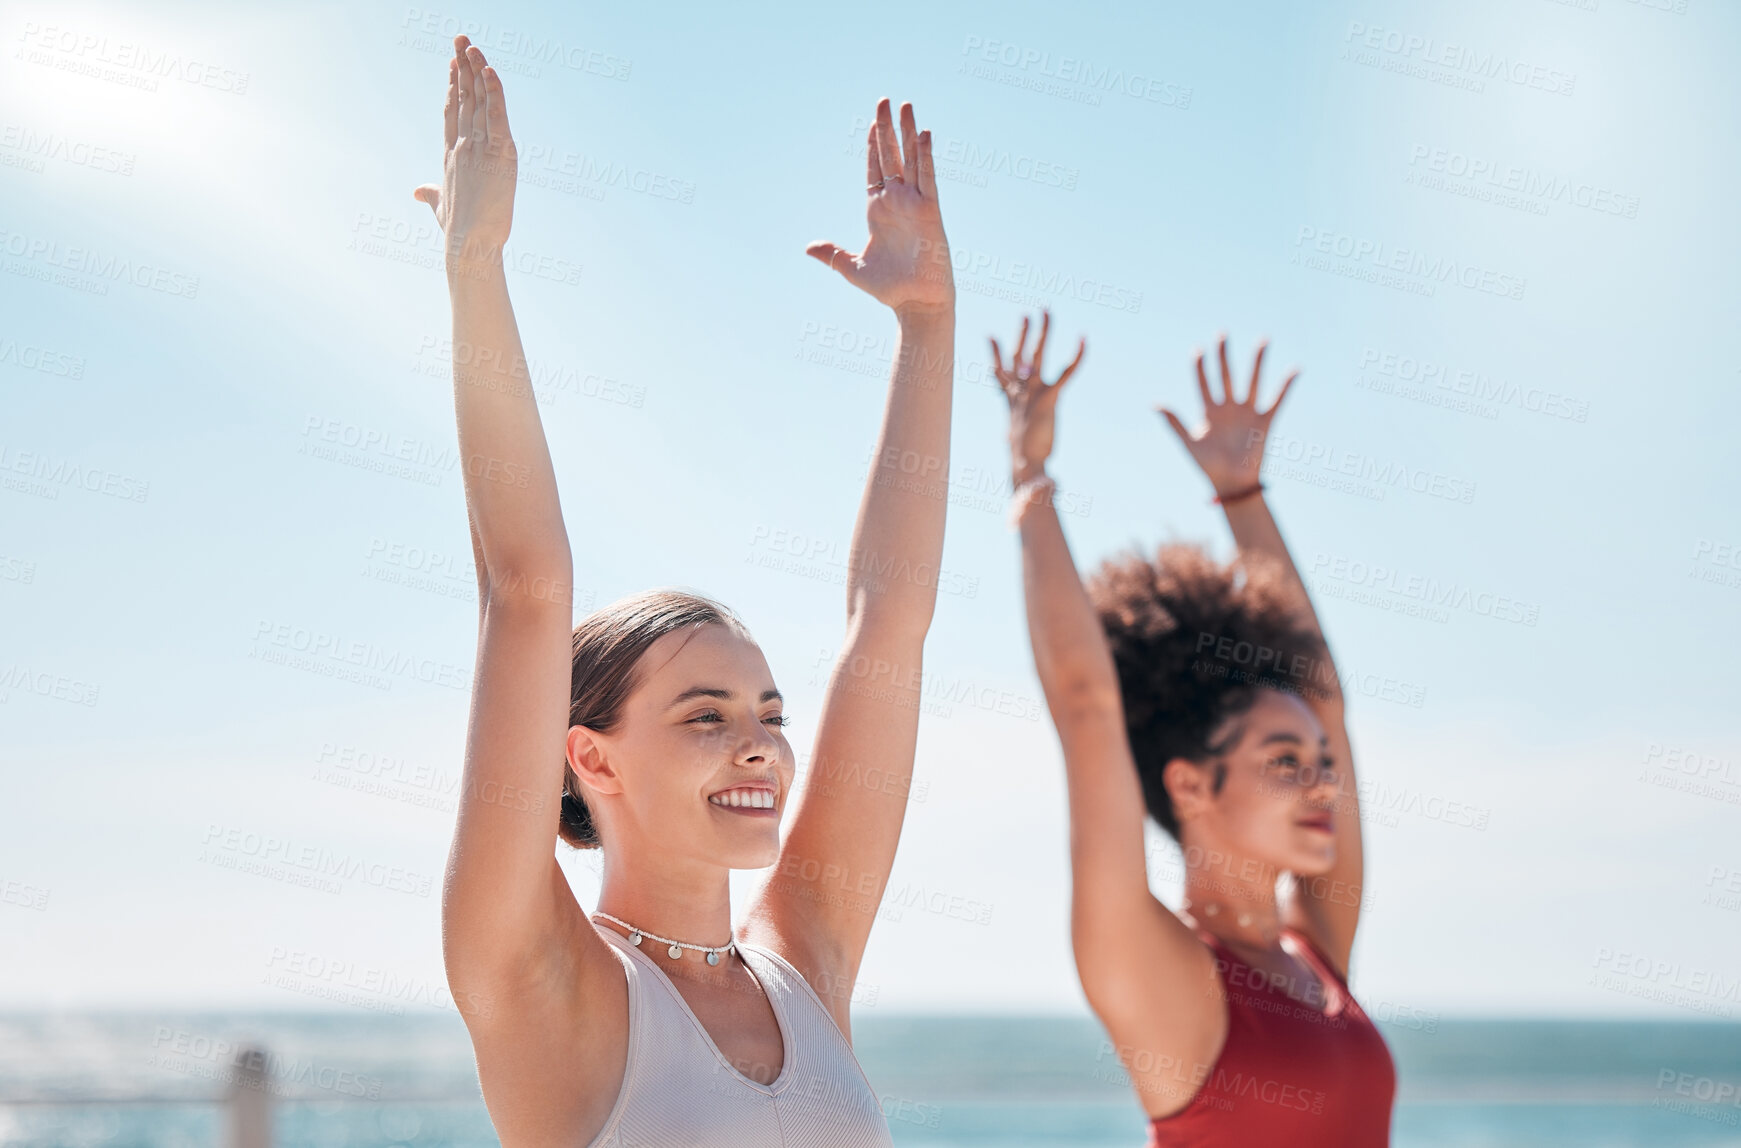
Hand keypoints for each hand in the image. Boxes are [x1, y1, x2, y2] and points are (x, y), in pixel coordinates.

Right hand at [413, 36, 516, 259]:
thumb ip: (429, 195)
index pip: (452, 112)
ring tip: (473, 46)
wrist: (469, 245)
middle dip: (462, 67)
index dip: (453, 85)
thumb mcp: (441, 208)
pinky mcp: (500, 156)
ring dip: (477, 71)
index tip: (453, 63)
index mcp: (451, 155)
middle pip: (463, 98)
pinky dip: (495, 94)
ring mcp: (479, 149)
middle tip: (461, 40)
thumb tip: (416, 191)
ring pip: (479, 102)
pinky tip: (490, 72)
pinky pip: (497, 118)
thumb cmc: (458, 232)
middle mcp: (463, 146)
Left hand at [806, 99, 952, 315]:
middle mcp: (897, 202)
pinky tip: (923, 134)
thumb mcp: (853, 268)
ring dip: (908, 132)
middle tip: (885, 101)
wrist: (915, 303)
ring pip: (912, 159)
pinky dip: (926, 156)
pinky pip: (928, 178)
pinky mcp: (930, 211)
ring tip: (906, 105)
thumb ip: (833, 254)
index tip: (872, 123)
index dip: (873, 146)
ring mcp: (915, 204)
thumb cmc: (889, 289)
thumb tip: (809, 248)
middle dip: (887, 129)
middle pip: (891, 156)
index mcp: (878, 211)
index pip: (875, 169)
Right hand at [990, 311, 1085, 481]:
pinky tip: (1084, 341)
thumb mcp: (1018, 449)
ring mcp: (1033, 393)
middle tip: (1026, 314)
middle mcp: (1019, 392)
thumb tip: (1016, 472)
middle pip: (1018, 356)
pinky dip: (1075, 358)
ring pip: (1036, 355)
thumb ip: (1018, 445)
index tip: (991, 338)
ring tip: (1045, 312)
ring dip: (1041, 333)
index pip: (1000, 374)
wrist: (1024, 464)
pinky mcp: (1049, 398)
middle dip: (1022, 335)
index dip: (996, 355)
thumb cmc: (1023, 460)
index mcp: (1011, 402)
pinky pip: (1064, 374)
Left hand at [1158, 335, 1297, 496]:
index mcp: (1209, 412)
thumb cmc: (1208, 466)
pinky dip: (1286, 386)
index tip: (1198, 350)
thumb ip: (1174, 423)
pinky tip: (1295, 369)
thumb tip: (1155, 404)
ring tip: (1263, 340)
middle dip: (1224, 355)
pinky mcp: (1264, 422)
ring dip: (1258, 362)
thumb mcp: (1188, 443)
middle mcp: (1229, 408)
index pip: (1204, 383)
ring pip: (1253, 381)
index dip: (1201, 367)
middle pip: (1227, 375)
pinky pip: (1277, 400)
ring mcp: (1247, 413)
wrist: (1231, 484)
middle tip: (1223, 334)